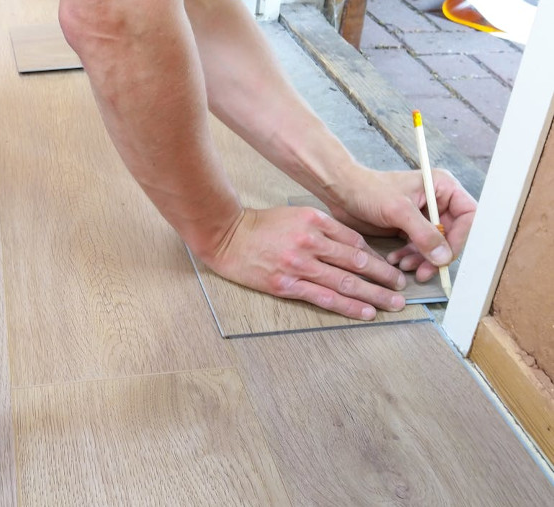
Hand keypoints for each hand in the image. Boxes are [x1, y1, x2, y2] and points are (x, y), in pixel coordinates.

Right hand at [204, 206, 406, 319]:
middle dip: (383, 277)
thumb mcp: (296, 215)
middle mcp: (310, 242)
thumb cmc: (261, 226)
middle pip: (356, 262)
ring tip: (392, 304)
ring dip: (373, 295)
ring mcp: (298, 265)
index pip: (355, 242)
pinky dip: (348, 306)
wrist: (227, 236)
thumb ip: (324, 228)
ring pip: (345, 282)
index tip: (390, 268)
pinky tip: (365, 312)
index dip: (377, 257)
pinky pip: (324, 297)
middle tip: (401, 288)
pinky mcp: (286, 285)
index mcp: (315, 221)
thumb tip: (354, 247)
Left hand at [324, 167, 476, 280]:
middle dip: (437, 255)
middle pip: (452, 235)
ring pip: (434, 245)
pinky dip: (409, 257)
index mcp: (442, 187)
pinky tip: (396, 261)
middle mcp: (437, 201)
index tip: (445, 256)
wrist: (341, 192)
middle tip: (424, 272)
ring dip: (421, 259)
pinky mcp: (408, 227)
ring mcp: (423, 216)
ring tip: (404, 266)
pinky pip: (417, 248)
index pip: (468, 216)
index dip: (460, 238)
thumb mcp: (399, 211)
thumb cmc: (368, 190)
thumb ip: (424, 233)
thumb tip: (444, 257)